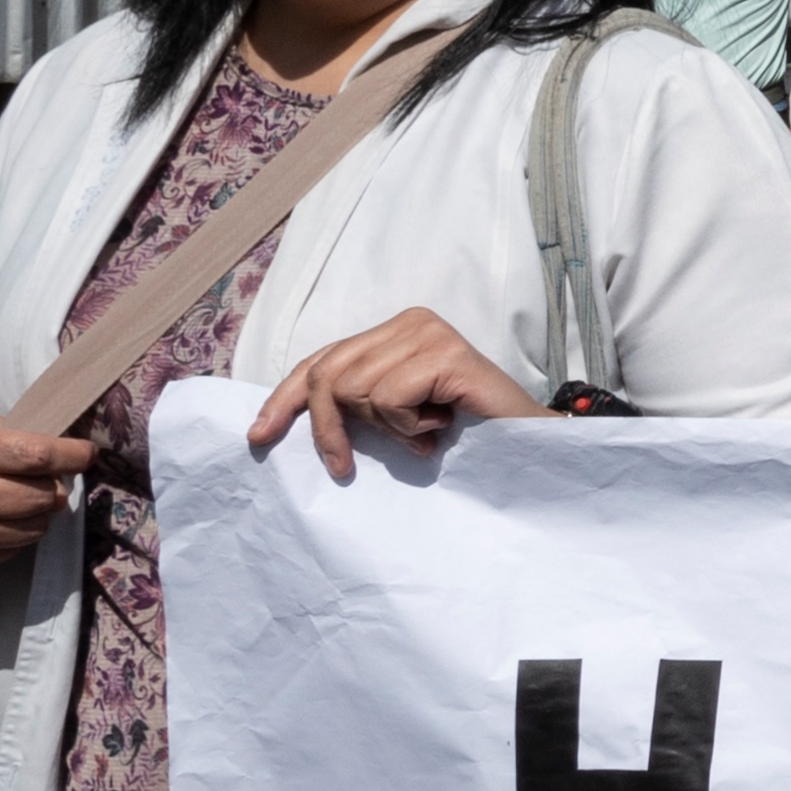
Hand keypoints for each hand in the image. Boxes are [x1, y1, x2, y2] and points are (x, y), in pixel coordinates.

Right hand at [0, 411, 94, 575]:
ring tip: (30, 501)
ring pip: (23, 532)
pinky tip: (1, 521)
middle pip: (34, 499)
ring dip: (39, 516)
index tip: (85, 453)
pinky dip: (11, 538)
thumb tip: (46, 439)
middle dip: (56, 489)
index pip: (29, 456)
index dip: (69, 455)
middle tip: (55, 480)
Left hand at [244, 308, 540, 480]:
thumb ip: (355, 399)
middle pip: (328, 375)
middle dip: (329, 429)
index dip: (283, 399)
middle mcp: (410, 322)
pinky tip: (440, 427)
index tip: (260, 435)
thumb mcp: (394, 414)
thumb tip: (286, 414)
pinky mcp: (446, 354)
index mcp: (394, 330)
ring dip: (386, 429)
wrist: (529, 446)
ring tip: (424, 433)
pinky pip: (389, 398)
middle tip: (344, 467)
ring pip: (356, 390)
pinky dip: (408, 427)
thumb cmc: (463, 436)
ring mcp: (428, 334)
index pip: (320, 359)